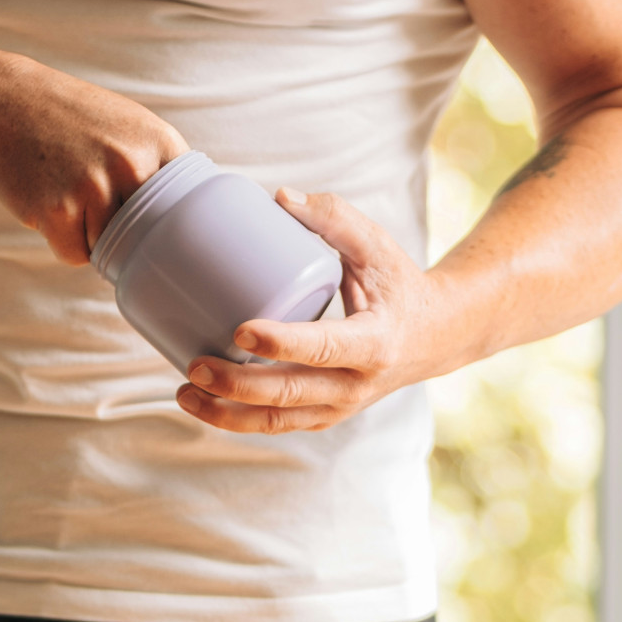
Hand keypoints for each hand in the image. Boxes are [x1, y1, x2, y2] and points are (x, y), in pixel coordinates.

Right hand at [0, 56, 188, 264]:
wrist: (5, 101)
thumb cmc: (70, 120)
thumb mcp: (129, 127)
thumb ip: (159, 168)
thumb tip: (182, 230)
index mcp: (159, 142)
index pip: (184, 209)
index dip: (166, 224)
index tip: (155, 228)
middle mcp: (133, 164)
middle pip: (147, 236)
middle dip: (126, 232)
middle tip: (99, 201)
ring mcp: (95, 187)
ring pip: (109, 249)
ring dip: (89, 234)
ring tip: (69, 193)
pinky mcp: (59, 210)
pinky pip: (75, 254)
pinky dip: (62, 239)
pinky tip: (50, 204)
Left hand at [175, 189, 451, 432]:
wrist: (437, 337)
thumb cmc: (399, 284)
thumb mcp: (377, 246)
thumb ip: (334, 217)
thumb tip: (279, 197)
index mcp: (375, 342)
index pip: (324, 348)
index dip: (282, 343)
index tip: (241, 329)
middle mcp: (357, 384)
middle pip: (290, 394)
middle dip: (236, 384)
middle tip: (194, 363)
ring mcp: (340, 406)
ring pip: (278, 421)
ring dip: (226, 413)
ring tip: (184, 391)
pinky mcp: (324, 415)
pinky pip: (277, 424)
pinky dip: (237, 419)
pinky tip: (201, 401)